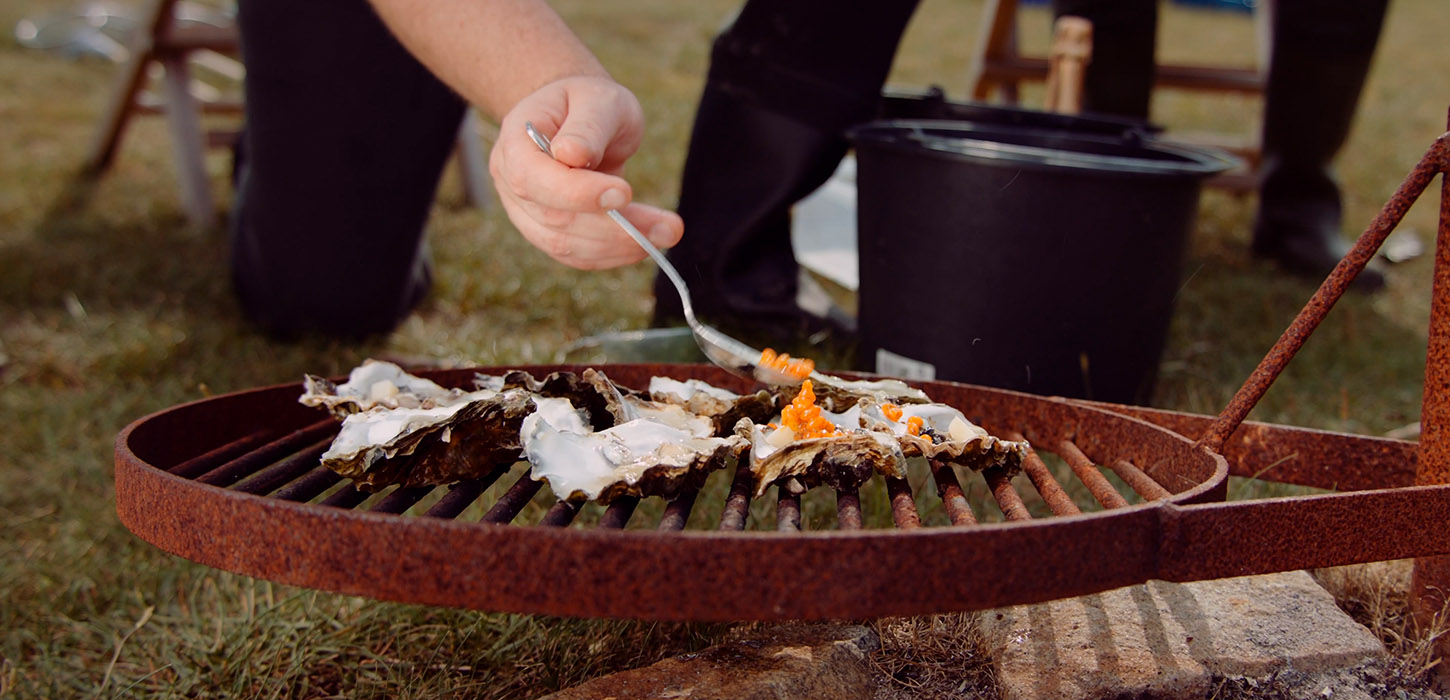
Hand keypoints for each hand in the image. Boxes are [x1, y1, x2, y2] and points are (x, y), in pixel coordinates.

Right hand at [490, 76, 684, 269]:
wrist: (580, 119)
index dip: (575, 193)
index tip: (624, 193)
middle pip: (554, 220)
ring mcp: (527, 214)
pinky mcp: (549, 234)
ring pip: (567, 245)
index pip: (532, 179)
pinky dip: (614, 253)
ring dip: (620, 245)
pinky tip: (647, 241)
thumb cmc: (589, 103)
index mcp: (515, 144)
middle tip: (668, 226)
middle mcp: (512, 184)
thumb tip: (572, 154)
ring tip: (667, 232)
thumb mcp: (597, 99)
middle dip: (613, 228)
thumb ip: (587, 127)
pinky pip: (578, 255)